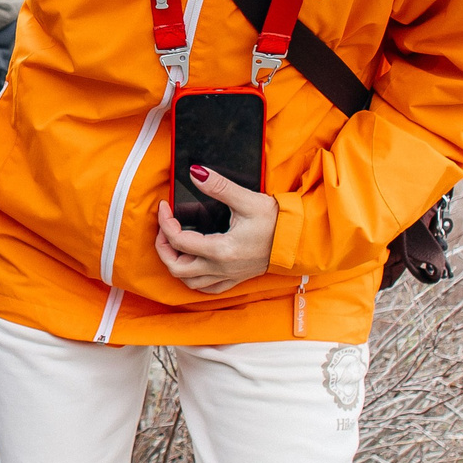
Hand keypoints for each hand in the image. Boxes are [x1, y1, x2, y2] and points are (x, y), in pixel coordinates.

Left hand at [153, 166, 276, 293]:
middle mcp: (221, 267)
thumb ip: (219, 187)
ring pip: (189, 282)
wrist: (298, 240)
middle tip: (164, 228)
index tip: (164, 206)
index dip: (164, 222)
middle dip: (163, 248)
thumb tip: (196, 173)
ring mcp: (228, 275)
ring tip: (174, 245)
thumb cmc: (276, 222)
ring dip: (176, 265)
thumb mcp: (247, 200)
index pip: (178, 240)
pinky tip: (194, 265)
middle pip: (176, 268)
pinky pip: (207, 288)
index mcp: (221, 249)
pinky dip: (194, 279)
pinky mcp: (236, 278)